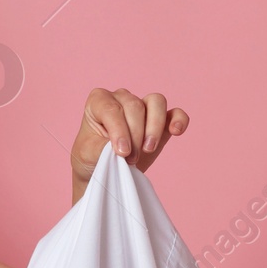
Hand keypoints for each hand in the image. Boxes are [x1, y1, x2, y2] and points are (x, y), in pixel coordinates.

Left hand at [70, 88, 188, 193]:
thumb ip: (103, 146)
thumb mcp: (88, 154)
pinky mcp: (161, 120)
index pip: (112, 108)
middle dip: (135, 135)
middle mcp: (121, 98)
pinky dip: (179, 120)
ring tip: (148, 148)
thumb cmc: (91, 157)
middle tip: (130, 159)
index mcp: (99, 101)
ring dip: (154, 127)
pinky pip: (175, 112)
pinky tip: (176, 131)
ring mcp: (143, 106)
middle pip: (135, 106)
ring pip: (156, 102)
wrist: (103, 169)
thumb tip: (125, 146)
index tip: (121, 152)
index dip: (119, 130)